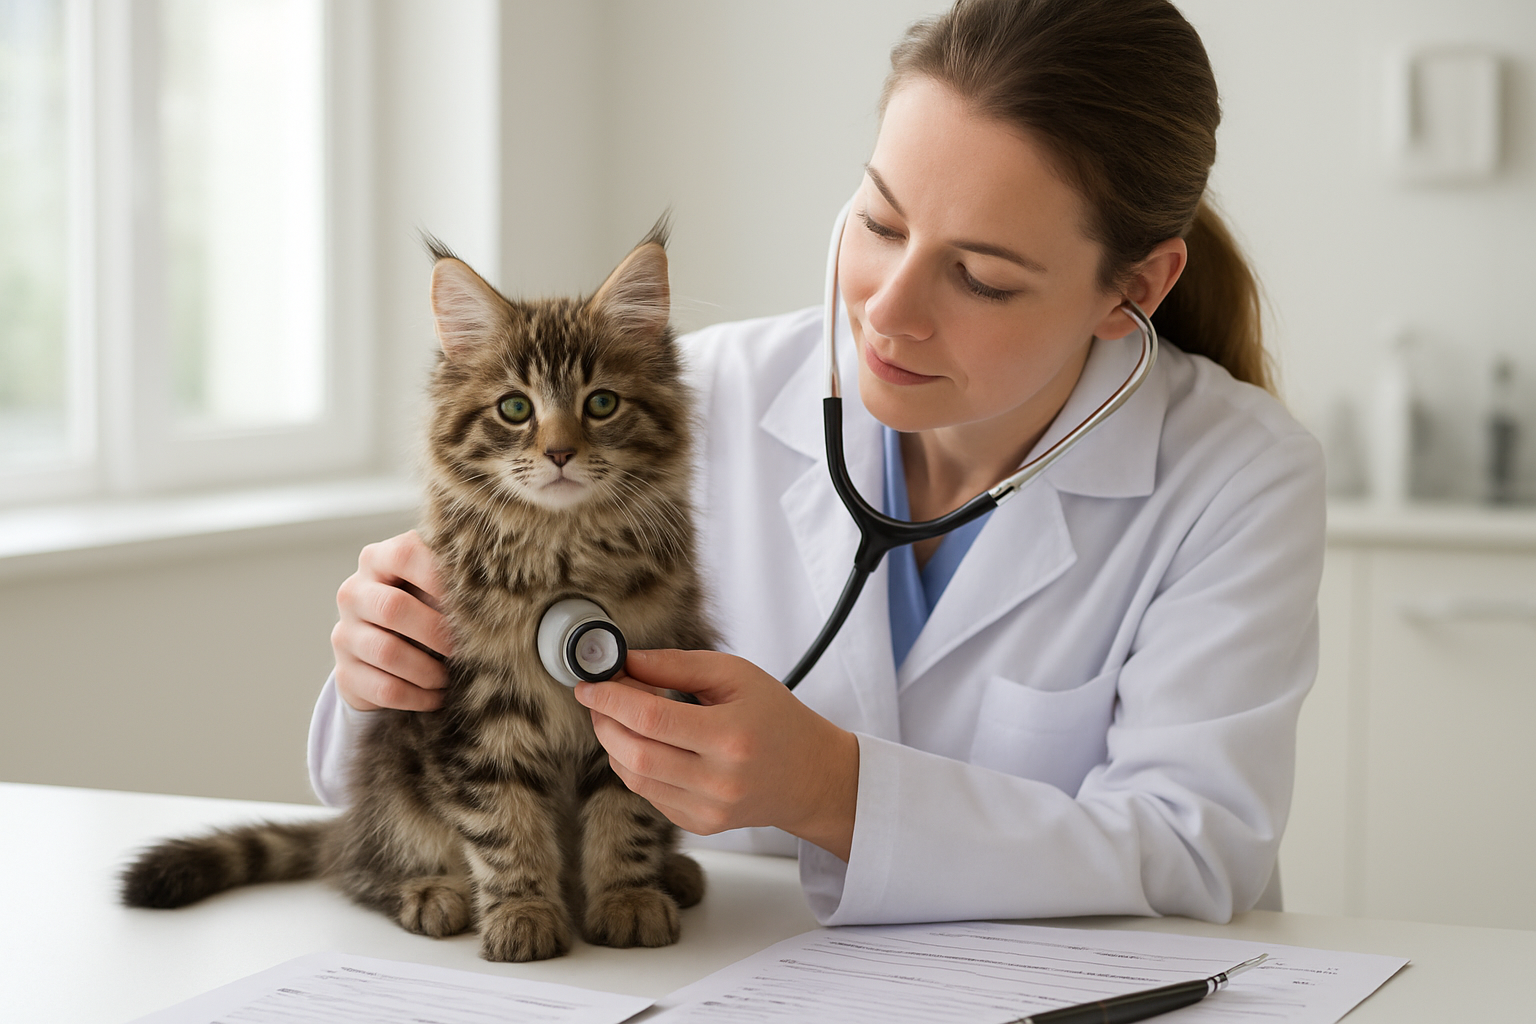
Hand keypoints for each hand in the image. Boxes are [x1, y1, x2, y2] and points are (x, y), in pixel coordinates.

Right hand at [331, 530, 454, 711]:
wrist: (381, 652)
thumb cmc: (420, 607)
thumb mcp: (430, 587)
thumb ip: (450, 581)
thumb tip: (492, 595)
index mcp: (377, 560)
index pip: (405, 554)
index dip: (439, 577)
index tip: (470, 600)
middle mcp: (353, 593)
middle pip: (393, 608)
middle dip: (436, 632)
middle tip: (464, 647)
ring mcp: (344, 634)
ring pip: (387, 653)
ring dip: (429, 670)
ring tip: (451, 676)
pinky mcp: (346, 674)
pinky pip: (385, 689)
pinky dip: (419, 696)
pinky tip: (437, 696)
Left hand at [574, 649, 859, 860]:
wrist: (810, 775)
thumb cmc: (776, 719)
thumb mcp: (735, 675)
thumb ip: (677, 664)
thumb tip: (626, 662)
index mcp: (730, 737)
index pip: (652, 719)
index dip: (611, 699)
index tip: (590, 683)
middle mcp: (719, 781)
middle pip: (635, 753)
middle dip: (605, 722)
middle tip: (598, 698)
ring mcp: (709, 809)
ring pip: (635, 778)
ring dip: (614, 743)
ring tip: (618, 716)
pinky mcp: (700, 825)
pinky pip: (649, 795)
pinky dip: (634, 766)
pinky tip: (642, 743)